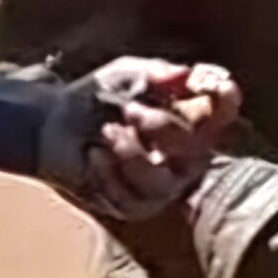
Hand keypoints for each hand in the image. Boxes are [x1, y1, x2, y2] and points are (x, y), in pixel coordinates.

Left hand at [40, 58, 238, 218]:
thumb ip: (153, 73)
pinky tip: (94, 154)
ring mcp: (161, 185)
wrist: (50, 124)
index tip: (222, 86)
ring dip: (132, 156)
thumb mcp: (122, 76)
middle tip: (130, 110)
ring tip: (106, 133)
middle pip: (196, 153)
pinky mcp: (132, 205)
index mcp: (189, 123)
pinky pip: (131, 199)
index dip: (227, 104)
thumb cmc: (94, 98)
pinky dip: (108, 175)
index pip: (223, 115)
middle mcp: (184, 157)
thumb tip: (185, 73)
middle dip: (164, 129)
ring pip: (162, 184)